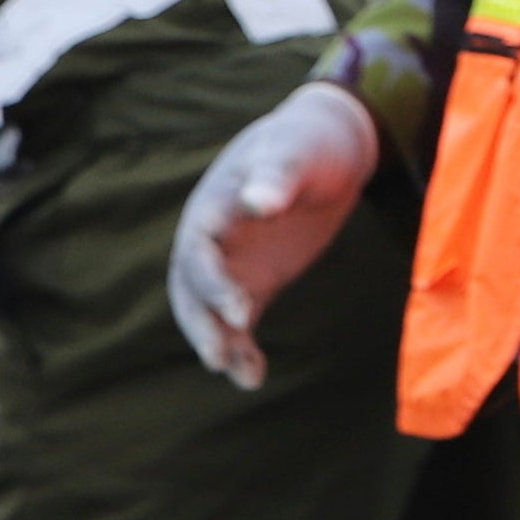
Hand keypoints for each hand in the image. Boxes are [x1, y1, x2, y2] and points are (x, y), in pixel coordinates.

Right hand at [167, 80, 377, 389]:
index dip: (213, 282)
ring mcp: (232, 262)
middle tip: (219, 358)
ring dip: (219, 342)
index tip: (242, 310)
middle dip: (201, 323)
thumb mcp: (297, 151)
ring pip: (209, 310)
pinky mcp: (254, 281)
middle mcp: (214, 238)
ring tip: (242, 376)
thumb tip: (259, 201)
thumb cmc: (308, 144)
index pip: (199, 249)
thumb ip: (277, 175)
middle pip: (191, 287)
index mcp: (214, 204)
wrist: (328, 150)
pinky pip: (237, 321)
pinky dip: (242, 349)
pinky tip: (253, 376)